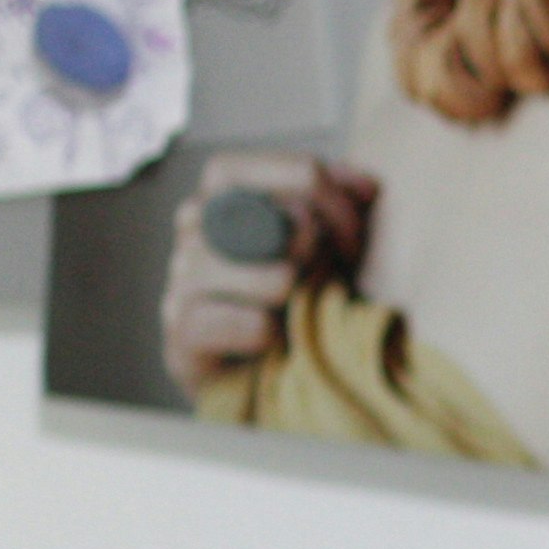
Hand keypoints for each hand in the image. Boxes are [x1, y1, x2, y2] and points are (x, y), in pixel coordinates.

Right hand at [161, 152, 372, 391]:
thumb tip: (367, 185)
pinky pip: (236, 324)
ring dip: (291, 285)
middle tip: (343, 258)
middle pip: (236, 213)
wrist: (295, 379)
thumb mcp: (343, 244)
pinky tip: (285, 340)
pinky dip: (272, 332)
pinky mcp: (182, 343)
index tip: (356, 206)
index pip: (228, 169)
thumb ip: (350, 204)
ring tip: (312, 303)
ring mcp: (180, 289)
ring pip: (237, 269)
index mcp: (222, 206)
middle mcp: (191, 240)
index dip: (297, 178)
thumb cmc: (316, 300)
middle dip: (309, 234)